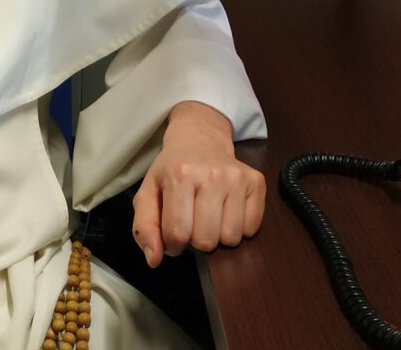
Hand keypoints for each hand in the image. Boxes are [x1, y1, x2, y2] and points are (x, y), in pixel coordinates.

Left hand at [131, 101, 264, 266]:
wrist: (200, 139)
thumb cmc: (172, 170)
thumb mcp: (148, 192)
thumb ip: (144, 228)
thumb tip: (155, 260)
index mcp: (179, 175)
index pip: (178, 234)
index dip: (172, 245)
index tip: (173, 235)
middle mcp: (212, 174)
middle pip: (207, 241)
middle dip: (196, 240)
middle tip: (192, 222)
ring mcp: (237, 177)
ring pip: (231, 238)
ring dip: (218, 236)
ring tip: (209, 216)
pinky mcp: (256, 182)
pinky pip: (251, 229)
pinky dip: (239, 228)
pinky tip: (227, 210)